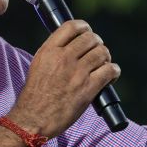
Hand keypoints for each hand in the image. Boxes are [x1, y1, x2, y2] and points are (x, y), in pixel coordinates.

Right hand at [8, 20, 120, 137]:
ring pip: (102, 52)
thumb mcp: (38, 65)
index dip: (84, 27)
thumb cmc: (35, 95)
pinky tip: (111, 76)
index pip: (72, 26)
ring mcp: (77, 73)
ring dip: (106, 57)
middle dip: (97, 43)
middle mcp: (63, 58)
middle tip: (96, 53)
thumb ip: (54, 52)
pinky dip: (114, 71)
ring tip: (103, 65)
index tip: (87, 33)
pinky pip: (110, 70)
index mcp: (49, 51)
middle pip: (91, 38)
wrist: (33, 120)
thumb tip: (73, 44)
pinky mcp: (88, 88)